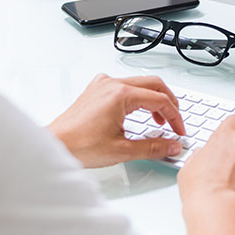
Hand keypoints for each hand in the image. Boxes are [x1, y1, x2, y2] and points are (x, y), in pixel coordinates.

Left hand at [48, 74, 184, 168]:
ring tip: (158, 121)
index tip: (179, 131)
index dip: (175, 117)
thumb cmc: (79, 145)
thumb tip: (172, 145)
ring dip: (153, 99)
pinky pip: (124, 85)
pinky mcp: (96, 90)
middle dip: (169, 103)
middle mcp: (112, 84)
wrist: (55, 144)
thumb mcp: (122, 150)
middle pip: (154, 84)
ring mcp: (103, 84)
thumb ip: (153, 147)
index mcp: (120, 94)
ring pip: (139, 83)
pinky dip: (137, 97)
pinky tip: (136, 113)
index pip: (160, 100)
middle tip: (175, 122)